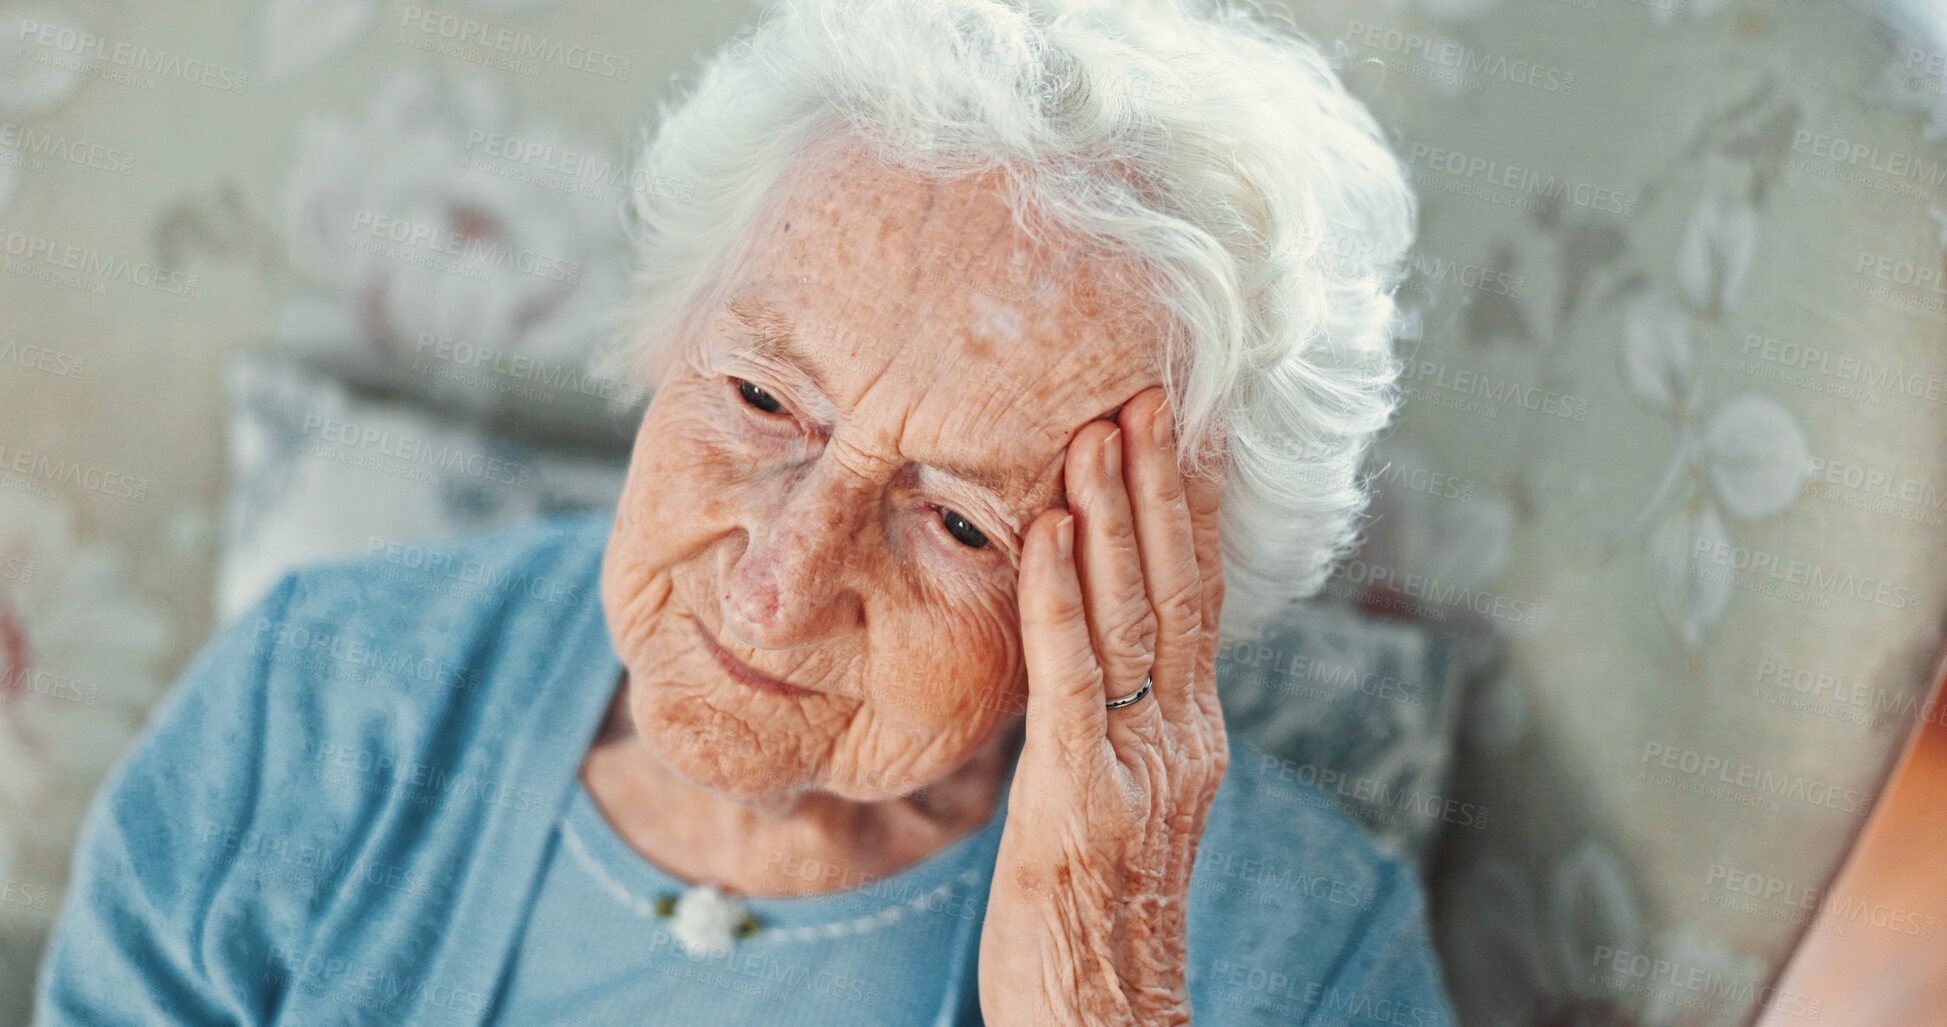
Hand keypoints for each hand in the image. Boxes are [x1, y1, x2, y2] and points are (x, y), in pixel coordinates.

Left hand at [978, 387, 1228, 1025]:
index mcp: (1193, 733)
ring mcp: (1140, 765)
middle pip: (1179, 587)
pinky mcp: (1082, 796)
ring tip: (1098, 429)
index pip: (1201, 598)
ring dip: (1113, 517)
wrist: (1104, 1015)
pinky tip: (1044, 533)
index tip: (1178, 427)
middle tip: (1144, 391)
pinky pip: (1075, 679)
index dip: (1191, 510)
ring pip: (1134, 618)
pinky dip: (1060, 599)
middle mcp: (1182, 736)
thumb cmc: (1098, 912)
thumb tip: (1096, 649)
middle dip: (1160, 485)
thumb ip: (1121, 718)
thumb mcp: (1124, 801)